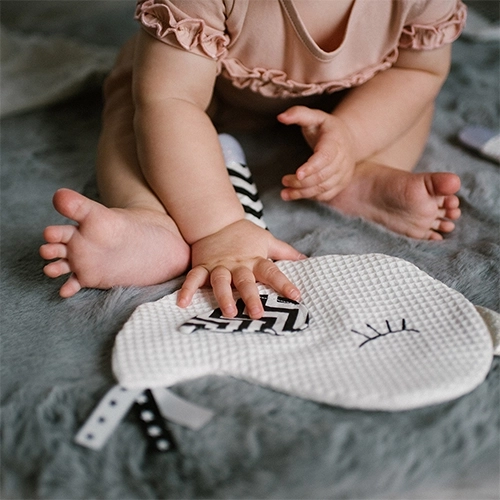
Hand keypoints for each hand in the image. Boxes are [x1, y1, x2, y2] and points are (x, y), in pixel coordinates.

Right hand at [177, 220, 304, 318]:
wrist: (216, 220)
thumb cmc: (244, 234)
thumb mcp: (267, 240)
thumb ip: (285, 252)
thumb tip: (306, 260)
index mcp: (255, 259)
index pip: (272, 272)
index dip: (284, 284)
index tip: (296, 296)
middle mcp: (237, 265)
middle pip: (245, 281)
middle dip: (251, 297)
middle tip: (257, 314)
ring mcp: (218, 266)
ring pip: (220, 281)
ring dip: (223, 296)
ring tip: (228, 312)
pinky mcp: (202, 266)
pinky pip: (194, 278)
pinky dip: (187, 290)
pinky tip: (182, 303)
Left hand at [278, 106, 355, 201]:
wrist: (348, 139)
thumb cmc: (326, 128)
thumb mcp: (314, 116)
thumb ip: (298, 114)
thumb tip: (280, 117)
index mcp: (335, 141)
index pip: (325, 157)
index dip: (312, 166)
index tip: (297, 173)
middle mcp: (343, 158)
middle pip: (322, 175)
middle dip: (301, 182)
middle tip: (284, 181)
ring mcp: (344, 173)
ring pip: (324, 187)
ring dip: (303, 193)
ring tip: (285, 193)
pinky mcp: (341, 183)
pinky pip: (327, 194)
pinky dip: (311, 196)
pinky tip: (297, 194)